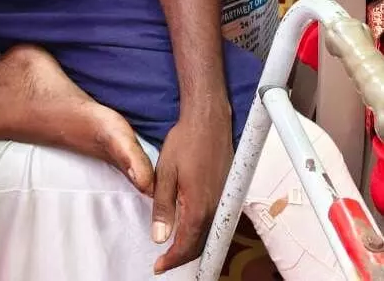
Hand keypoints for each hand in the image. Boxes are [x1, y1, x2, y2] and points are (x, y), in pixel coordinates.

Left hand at [151, 110, 232, 273]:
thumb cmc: (185, 141)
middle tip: (164, 261)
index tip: (158, 267)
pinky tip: (191, 228)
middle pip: (200, 245)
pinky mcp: (228, 193)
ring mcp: (224, 201)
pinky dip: (203, 232)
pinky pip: (216, 222)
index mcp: (198, 207)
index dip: (171, 260)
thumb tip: (159, 237)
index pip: (186, 246)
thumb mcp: (165, 172)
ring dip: (194, 246)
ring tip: (175, 248)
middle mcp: (216, 209)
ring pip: (209, 235)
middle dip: (182, 257)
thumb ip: (162, 207)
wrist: (208, 120)